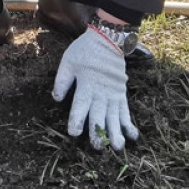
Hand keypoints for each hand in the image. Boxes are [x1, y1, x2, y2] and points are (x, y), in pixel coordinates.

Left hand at [52, 27, 138, 150]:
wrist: (107, 41)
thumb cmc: (84, 52)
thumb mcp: (68, 62)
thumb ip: (62, 81)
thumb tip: (56, 98)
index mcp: (86, 85)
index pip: (81, 105)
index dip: (77, 119)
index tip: (74, 133)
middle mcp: (100, 93)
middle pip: (99, 115)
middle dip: (98, 131)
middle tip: (98, 147)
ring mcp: (113, 95)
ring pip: (115, 117)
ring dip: (116, 132)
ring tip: (118, 147)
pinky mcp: (121, 95)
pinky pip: (126, 112)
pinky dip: (129, 124)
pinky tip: (133, 136)